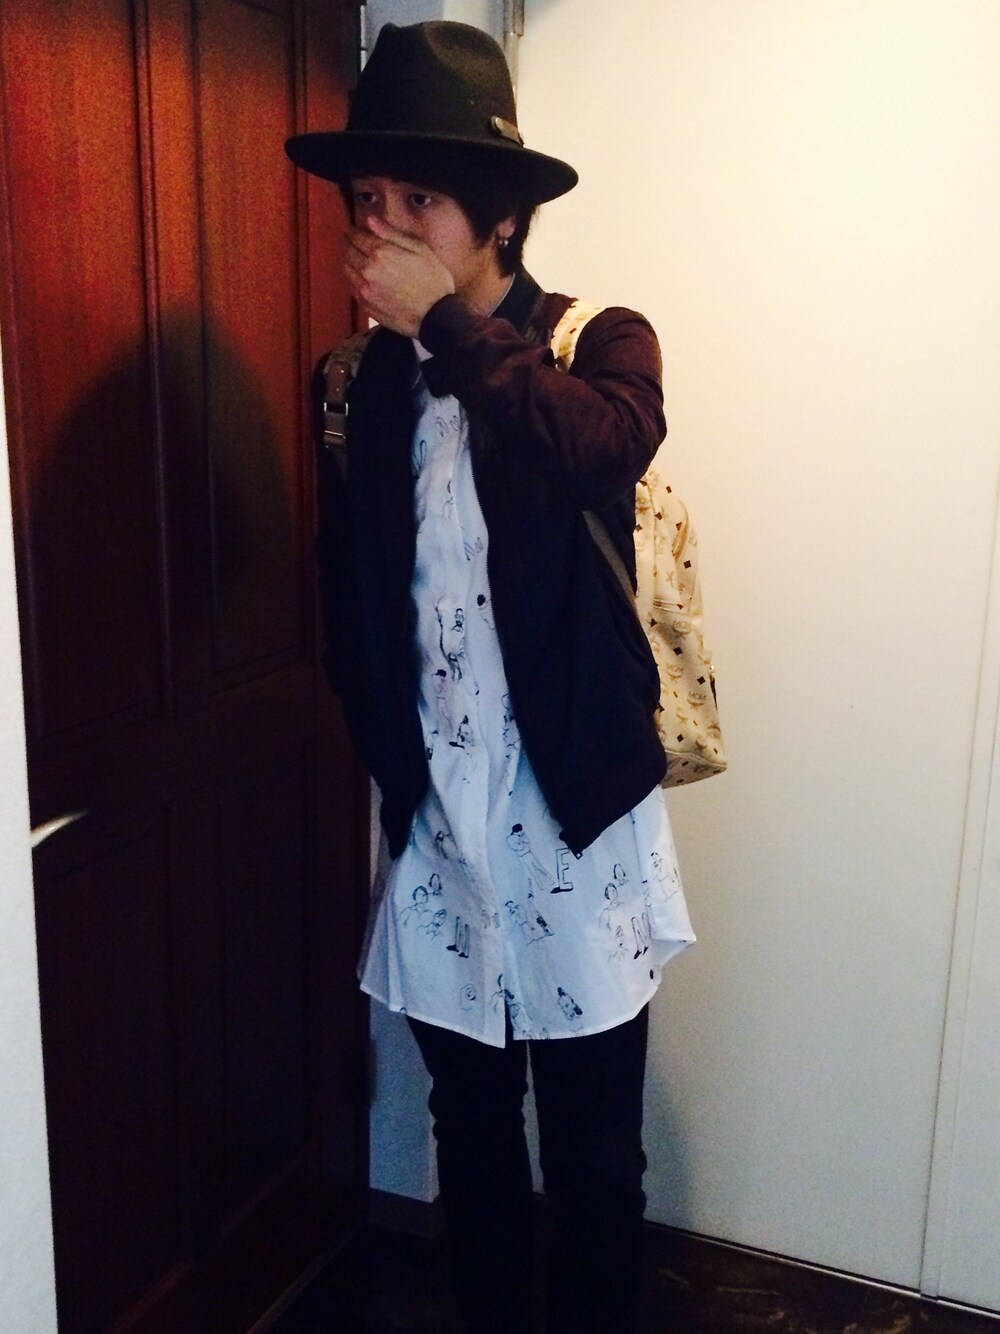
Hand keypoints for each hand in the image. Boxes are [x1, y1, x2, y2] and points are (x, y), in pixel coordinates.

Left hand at [344, 215, 454, 335]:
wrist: (436, 316)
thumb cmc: (433, 281)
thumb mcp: (419, 249)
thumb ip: (391, 234)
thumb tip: (370, 220)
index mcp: (381, 253)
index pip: (356, 236)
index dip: (354, 230)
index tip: (355, 229)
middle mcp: (368, 270)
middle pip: (347, 251)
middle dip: (348, 243)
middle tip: (352, 240)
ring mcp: (365, 290)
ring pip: (346, 269)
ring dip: (348, 260)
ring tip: (355, 256)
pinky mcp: (367, 306)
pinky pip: (351, 287)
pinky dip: (352, 278)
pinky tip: (360, 276)